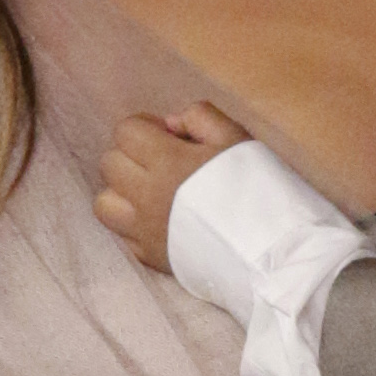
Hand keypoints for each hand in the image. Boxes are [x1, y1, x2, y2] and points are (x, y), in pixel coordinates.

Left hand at [95, 101, 245, 274]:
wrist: (272, 253)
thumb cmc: (259, 189)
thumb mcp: (236, 137)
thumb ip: (199, 117)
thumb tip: (169, 123)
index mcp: (166, 162)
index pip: (125, 131)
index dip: (145, 127)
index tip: (167, 137)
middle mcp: (146, 197)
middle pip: (109, 164)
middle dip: (132, 155)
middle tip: (162, 162)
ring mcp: (144, 231)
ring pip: (103, 203)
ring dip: (121, 192)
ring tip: (150, 193)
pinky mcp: (150, 258)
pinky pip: (122, 236)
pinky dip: (134, 225)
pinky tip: (159, 221)